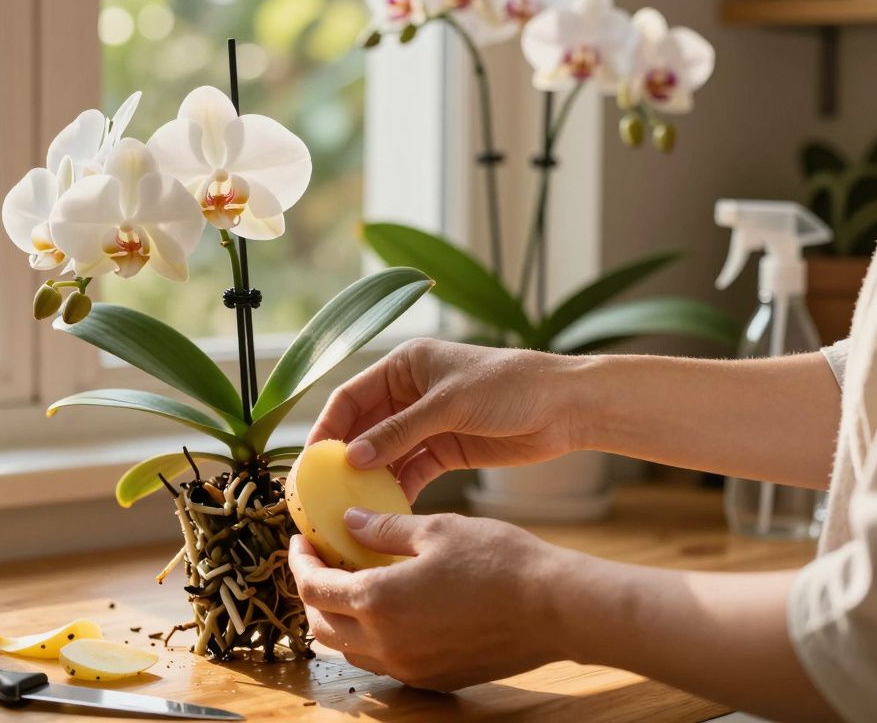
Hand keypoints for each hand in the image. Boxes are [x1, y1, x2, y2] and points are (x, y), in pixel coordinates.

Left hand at [287, 510, 566, 690]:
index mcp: (377, 601)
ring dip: (338, 618)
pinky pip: (384, 660)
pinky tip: (389, 607)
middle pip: (321, 626)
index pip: (313, 588)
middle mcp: (385, 643)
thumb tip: (348, 523)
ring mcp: (410, 667)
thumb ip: (382, 529)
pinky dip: (371, 636)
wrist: (555, 608)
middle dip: (312, 593)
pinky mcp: (434, 678)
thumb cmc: (499, 561)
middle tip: (319, 561)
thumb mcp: (435, 529)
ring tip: (351, 582)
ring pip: (349, 649)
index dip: (299, 562)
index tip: (301, 542)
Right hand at [310, 339, 588, 498]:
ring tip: (353, 506)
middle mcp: (410, 393)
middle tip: (323, 490)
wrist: (566, 407)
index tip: (311, 460)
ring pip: (386, 453)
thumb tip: (352, 457)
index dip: (328, 426)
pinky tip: (388, 509)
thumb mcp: (448, 405)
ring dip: (371, 477)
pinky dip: (399, 488)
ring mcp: (428, 423)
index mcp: (405, 366)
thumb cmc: (509, 387)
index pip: (351, 396)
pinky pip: (412, 470)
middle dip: (344, 458)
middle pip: (364, 427)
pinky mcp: (446, 449)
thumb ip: (399, 431)